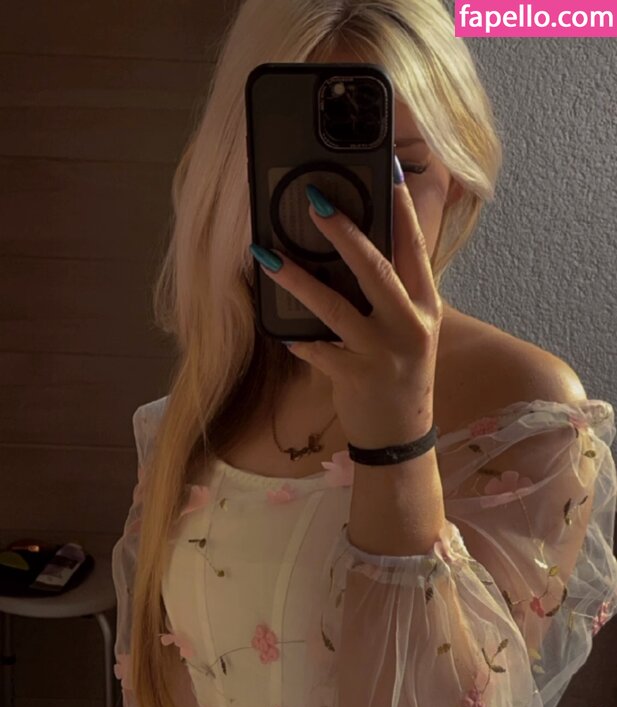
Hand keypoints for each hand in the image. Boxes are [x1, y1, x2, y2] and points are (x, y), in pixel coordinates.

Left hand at [252, 175, 441, 447]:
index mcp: (426, 306)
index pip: (416, 248)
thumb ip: (394, 292)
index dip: (403, 210)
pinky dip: (297, 339)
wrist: (401, 434)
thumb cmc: (400, 373)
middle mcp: (409, 325)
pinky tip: (278, 328)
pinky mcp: (356, 377)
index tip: (390, 172)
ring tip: (267, 255)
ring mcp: (383, 352)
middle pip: (376, 269)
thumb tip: (357, 247)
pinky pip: (318, 351)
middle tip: (313, 200)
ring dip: (298, 279)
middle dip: (344, 232)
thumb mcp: (410, 328)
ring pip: (336, 307)